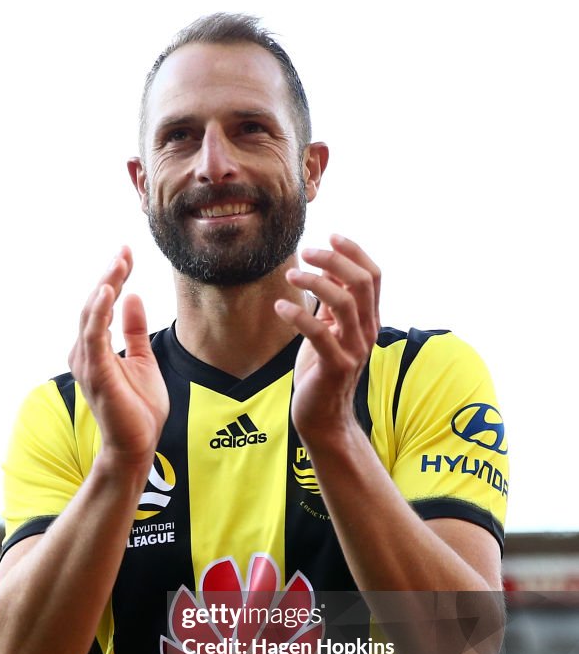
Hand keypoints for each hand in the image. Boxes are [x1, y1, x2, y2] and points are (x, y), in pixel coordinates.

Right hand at [68, 246, 168, 466]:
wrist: (137, 444)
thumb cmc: (138, 408)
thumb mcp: (143, 359)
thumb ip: (135, 330)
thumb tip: (133, 297)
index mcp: (96, 348)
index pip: (103, 305)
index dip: (115, 277)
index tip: (127, 253)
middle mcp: (85, 352)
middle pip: (95, 304)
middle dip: (110, 275)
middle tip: (124, 250)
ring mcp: (88, 362)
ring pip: (92, 314)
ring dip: (105, 286)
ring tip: (118, 262)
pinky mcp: (97, 372)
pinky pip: (94, 335)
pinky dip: (100, 311)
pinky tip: (110, 290)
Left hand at [275, 234, 379, 445]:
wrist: (324, 418)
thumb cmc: (322, 372)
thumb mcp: (329, 331)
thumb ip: (332, 304)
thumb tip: (327, 268)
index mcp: (368, 320)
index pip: (373, 276)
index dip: (354, 252)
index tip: (330, 235)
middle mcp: (367, 332)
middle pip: (362, 283)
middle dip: (334, 260)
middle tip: (307, 250)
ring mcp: (354, 350)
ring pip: (345, 303)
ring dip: (315, 283)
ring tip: (291, 275)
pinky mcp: (335, 367)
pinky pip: (319, 334)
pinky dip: (298, 315)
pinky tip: (280, 306)